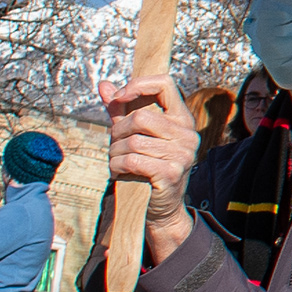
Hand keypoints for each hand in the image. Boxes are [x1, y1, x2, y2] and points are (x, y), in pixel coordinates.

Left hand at [103, 73, 200, 257]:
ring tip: (116, 162)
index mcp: (182, 118)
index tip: (119, 97)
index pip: (165, 84)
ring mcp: (182, 154)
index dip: (139, 85)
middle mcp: (188, 134)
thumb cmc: (147, 167)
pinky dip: (117, 166)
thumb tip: (103, 85)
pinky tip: (119, 172)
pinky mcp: (171, 173)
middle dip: (118, 132)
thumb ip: (121, 110)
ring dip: (115, 153)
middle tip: (114, 145)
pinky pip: (132, 160)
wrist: (161, 207)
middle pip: (141, 117)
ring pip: (133, 141)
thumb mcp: (134, 134)